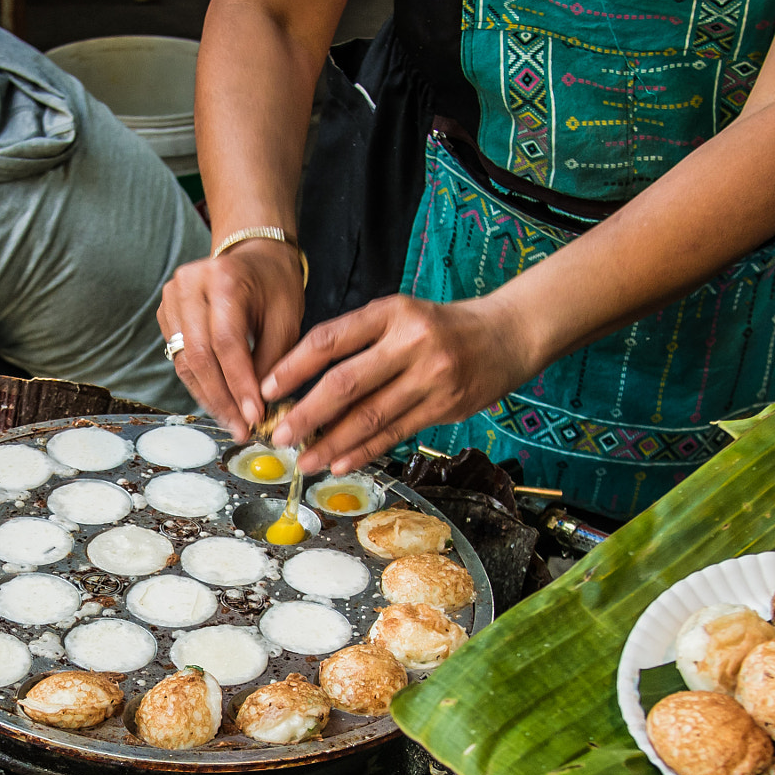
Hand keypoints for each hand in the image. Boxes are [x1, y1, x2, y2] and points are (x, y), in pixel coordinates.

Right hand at [157, 238, 304, 438]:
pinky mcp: (165, 313)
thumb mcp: (286, 319)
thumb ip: (272, 362)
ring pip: (185, 362)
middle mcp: (189, 285)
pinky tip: (219, 402)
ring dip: (209, 397)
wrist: (253, 256)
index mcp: (224, 279)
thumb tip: (256, 409)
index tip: (254, 417)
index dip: (239, 384)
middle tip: (241, 428)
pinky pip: (180, 358)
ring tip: (232, 422)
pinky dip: (199, 384)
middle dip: (222, 399)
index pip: (226, 342)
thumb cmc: (275, 286)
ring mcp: (171, 297)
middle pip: (199, 355)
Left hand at [268, 295, 539, 474]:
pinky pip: (395, 432)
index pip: (330, 339)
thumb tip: (302, 383)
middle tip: (280, 436)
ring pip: (370, 415)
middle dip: (306, 414)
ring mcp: (431, 375)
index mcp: (390, 312)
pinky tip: (341, 463)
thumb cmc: (440, 327)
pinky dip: (364, 450)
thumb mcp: (399, 315)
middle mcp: (410, 341)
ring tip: (305, 461)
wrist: (507, 334)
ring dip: (332, 443)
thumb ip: (358, 341)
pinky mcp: (445, 406)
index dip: (293, 366)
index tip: (267, 388)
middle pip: (346, 382)